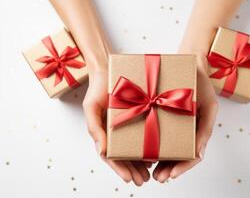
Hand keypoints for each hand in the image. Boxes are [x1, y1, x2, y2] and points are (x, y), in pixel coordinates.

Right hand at [82, 66, 150, 185]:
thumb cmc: (97, 88)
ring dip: (141, 163)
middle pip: (124, 156)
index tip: (129, 179)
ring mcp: (127, 125)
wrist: (109, 70)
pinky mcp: (139, 116)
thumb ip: (94, 129)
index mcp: (104, 133)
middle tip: (144, 181)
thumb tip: (102, 150)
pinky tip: (156, 155)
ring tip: (151, 175)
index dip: (119, 168)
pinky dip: (148, 146)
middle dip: (133, 170)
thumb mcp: (91, 107)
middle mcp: (116, 132)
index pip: (110, 156)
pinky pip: (143, 134)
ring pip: (134, 149)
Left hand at [153, 54, 217, 181]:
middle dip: (168, 169)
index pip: (192, 155)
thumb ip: (205, 129)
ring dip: (159, 162)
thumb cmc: (202, 84)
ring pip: (167, 149)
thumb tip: (198, 153)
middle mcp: (185, 130)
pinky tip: (144, 153)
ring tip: (150, 172)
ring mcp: (173, 124)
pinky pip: (157, 133)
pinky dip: (152, 145)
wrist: (190, 63)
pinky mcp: (161, 115)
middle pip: (178, 156)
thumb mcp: (209, 106)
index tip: (171, 175)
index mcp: (197, 130)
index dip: (182, 167)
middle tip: (158, 178)